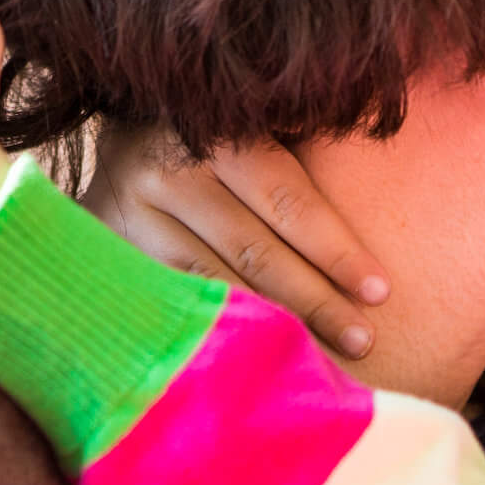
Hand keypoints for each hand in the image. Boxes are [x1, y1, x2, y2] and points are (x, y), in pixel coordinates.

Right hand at [84, 128, 389, 359]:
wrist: (120, 134)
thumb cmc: (216, 134)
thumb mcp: (252, 127)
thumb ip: (296, 159)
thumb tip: (375, 227)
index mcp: (215, 130)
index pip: (287, 200)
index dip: (335, 250)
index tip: (379, 293)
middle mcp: (165, 168)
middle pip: (255, 250)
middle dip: (315, 301)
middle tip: (363, 340)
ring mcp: (127, 212)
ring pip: (213, 282)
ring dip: (272, 324)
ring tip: (322, 358)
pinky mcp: (105, 248)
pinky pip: (171, 300)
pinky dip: (218, 327)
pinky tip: (255, 353)